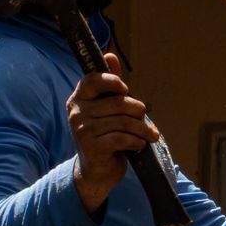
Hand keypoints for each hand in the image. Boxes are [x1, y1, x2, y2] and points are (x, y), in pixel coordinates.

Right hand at [67, 53, 158, 213]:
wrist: (96, 171)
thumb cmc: (104, 134)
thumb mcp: (107, 108)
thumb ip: (110, 84)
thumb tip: (110, 55)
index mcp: (79, 98)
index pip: (94, 79)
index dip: (112, 81)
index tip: (125, 89)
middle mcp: (76, 112)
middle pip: (117, 103)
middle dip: (137, 111)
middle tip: (145, 118)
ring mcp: (82, 131)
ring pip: (123, 122)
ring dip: (142, 129)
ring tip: (149, 135)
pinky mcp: (91, 147)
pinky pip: (121, 138)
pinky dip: (136, 141)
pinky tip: (140, 144)